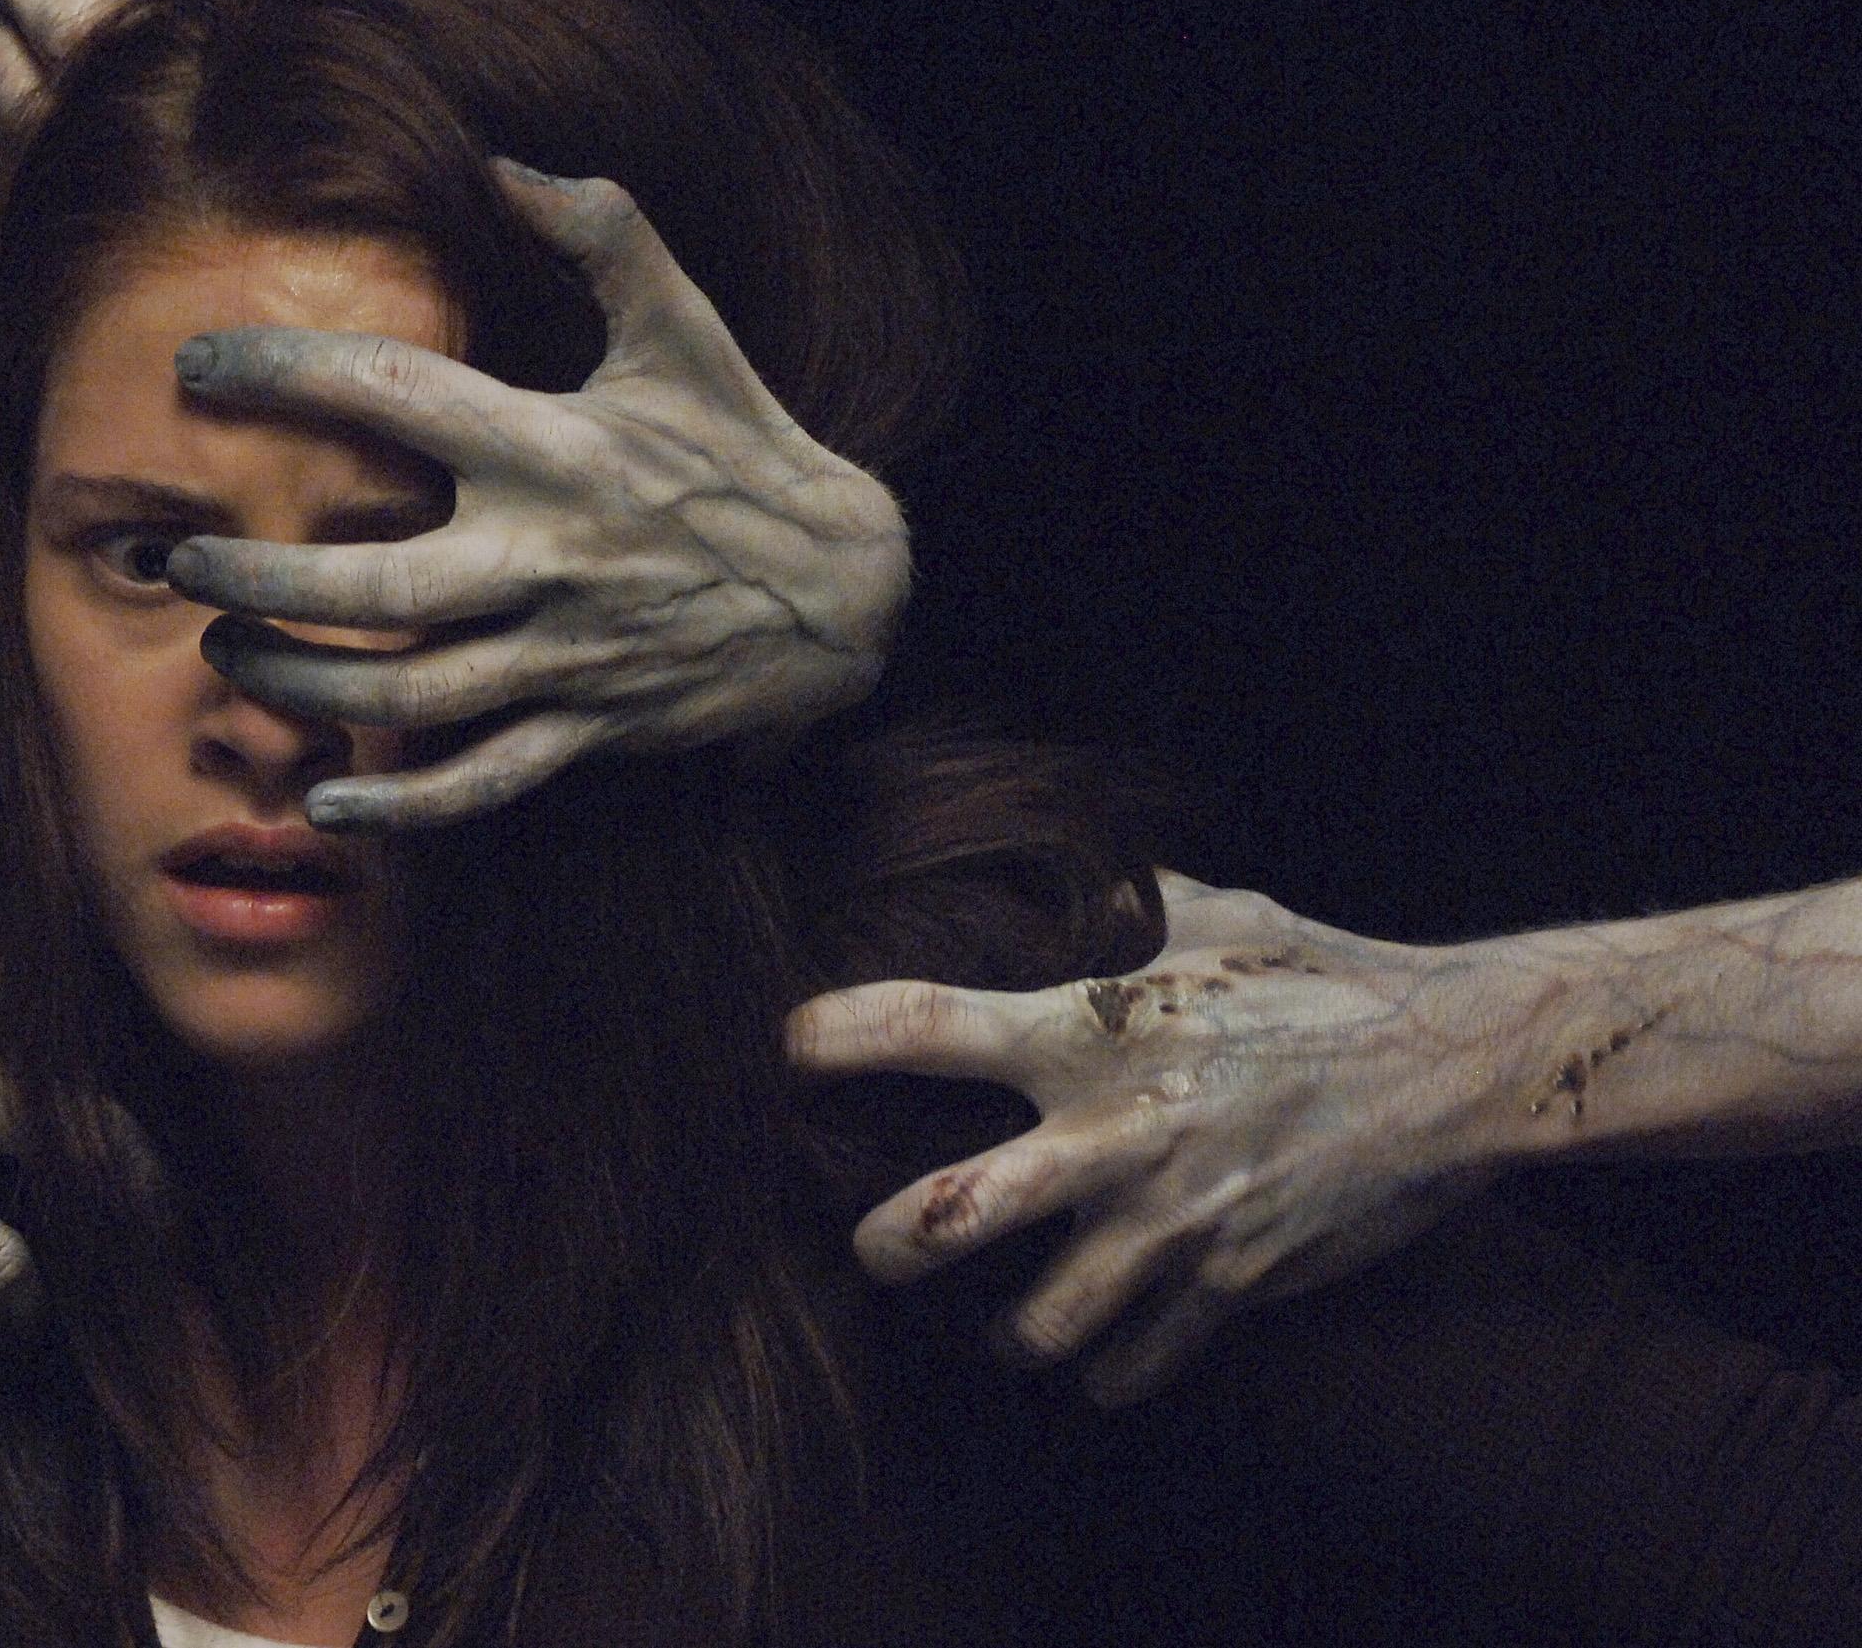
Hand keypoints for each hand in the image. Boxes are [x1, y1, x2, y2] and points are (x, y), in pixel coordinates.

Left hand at [164, 162, 908, 829]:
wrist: (849, 589)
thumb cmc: (747, 447)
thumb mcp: (687, 330)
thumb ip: (605, 235)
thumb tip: (502, 162)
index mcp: (556, 449)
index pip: (393, 398)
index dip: (282, 373)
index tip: (196, 364)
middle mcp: (550, 558)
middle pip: (375, 587)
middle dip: (258, 582)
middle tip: (180, 564)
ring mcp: (566, 655)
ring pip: (406, 696)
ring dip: (299, 686)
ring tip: (225, 652)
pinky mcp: (588, 727)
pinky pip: (480, 785)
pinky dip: (400, 810)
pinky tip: (328, 810)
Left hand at [788, 874, 1542, 1403]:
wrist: (1458, 1067)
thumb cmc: (1324, 975)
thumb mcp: (1213, 912)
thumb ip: (1122, 903)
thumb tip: (1068, 869)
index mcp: (1092, 1029)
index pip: (923, 1028)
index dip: (833, 1037)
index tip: (785, 1047)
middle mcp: (1115, 1131)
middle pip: (947, 1216)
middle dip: (885, 1244)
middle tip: (871, 1248)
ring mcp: (1172, 1220)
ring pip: (1038, 1323)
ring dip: (1007, 1335)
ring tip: (1001, 1328)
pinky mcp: (1230, 1283)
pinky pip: (1136, 1363)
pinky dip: (1108, 1374)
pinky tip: (1100, 1361)